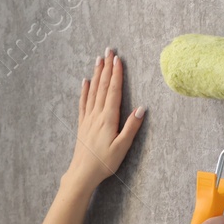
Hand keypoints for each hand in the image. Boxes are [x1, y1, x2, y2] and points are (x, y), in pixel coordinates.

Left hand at [65, 48, 143, 188]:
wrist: (82, 173)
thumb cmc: (104, 163)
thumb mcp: (122, 147)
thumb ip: (131, 127)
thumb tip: (142, 109)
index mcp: (108, 119)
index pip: (113, 91)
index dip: (116, 74)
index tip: (118, 59)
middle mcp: (97, 115)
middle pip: (103, 86)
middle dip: (107, 67)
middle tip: (109, 50)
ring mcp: (88, 118)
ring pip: (93, 91)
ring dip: (97, 74)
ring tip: (99, 59)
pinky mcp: (83, 124)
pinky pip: (83, 103)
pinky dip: (85, 90)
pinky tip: (86, 81)